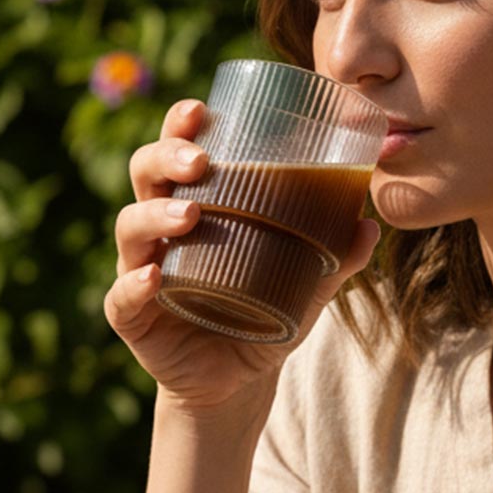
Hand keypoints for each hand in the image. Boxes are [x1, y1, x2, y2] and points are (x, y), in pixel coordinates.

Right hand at [104, 98, 380, 414]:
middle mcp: (160, 230)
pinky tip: (154, 276)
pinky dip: (134, 284)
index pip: (177, 153)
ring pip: (129, 227)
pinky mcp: (133, 317)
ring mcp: (140, 270)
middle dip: (166, 158)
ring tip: (190, 214)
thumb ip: (335, 259)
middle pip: (144, 175)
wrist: (238, 382)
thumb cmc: (264, 318)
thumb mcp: (305, 288)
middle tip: (201, 162)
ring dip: (155, 214)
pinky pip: (122, 296)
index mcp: (194, 204)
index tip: (200, 109)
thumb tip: (369, 225)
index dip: (180, 126)